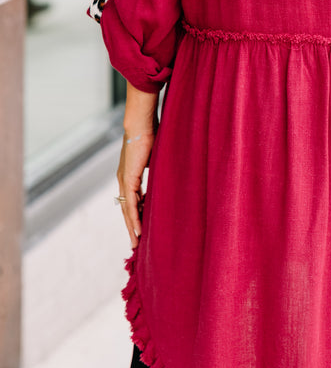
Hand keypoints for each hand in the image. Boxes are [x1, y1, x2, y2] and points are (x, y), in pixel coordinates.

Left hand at [116, 130, 154, 247]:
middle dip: (132, 227)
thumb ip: (160, 169)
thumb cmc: (151, 134)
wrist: (141, 124)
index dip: (137, 214)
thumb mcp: (156, 158)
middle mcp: (124, 180)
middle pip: (127, 209)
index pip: (132, 200)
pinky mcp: (128, 180)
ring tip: (136, 243)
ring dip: (132, 227)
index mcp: (130, 174)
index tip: (142, 227)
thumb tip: (170, 175)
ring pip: (127, 210)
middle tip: (136, 243)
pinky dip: (134, 218)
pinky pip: (131, 204)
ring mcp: (124, 181)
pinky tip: (137, 230)